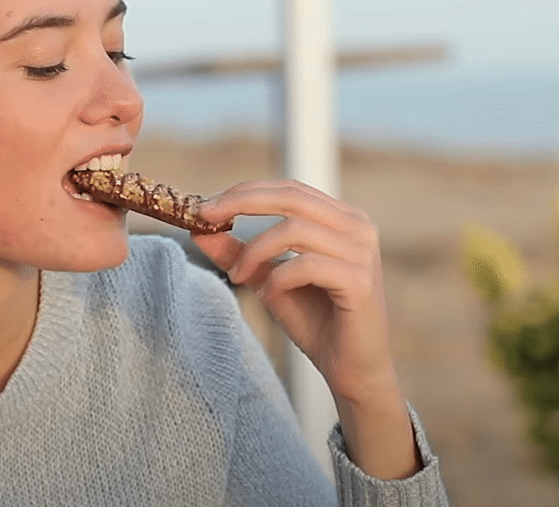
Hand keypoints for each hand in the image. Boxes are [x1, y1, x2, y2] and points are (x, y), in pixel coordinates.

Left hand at [191, 180, 420, 479]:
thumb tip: (197, 227)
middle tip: (204, 218)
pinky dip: (278, 278)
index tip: (203, 206)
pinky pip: (306, 265)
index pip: (288, 188)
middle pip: (292, 196)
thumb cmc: (315, 322)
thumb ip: (238, 252)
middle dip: (241, 202)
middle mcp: (358, 227)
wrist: (351, 370)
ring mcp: (362, 252)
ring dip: (255, 251)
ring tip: (240, 277)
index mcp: (341, 219)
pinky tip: (269, 295)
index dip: (244, 191)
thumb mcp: (267, 280)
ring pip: (295, 229)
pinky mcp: (360, 281)